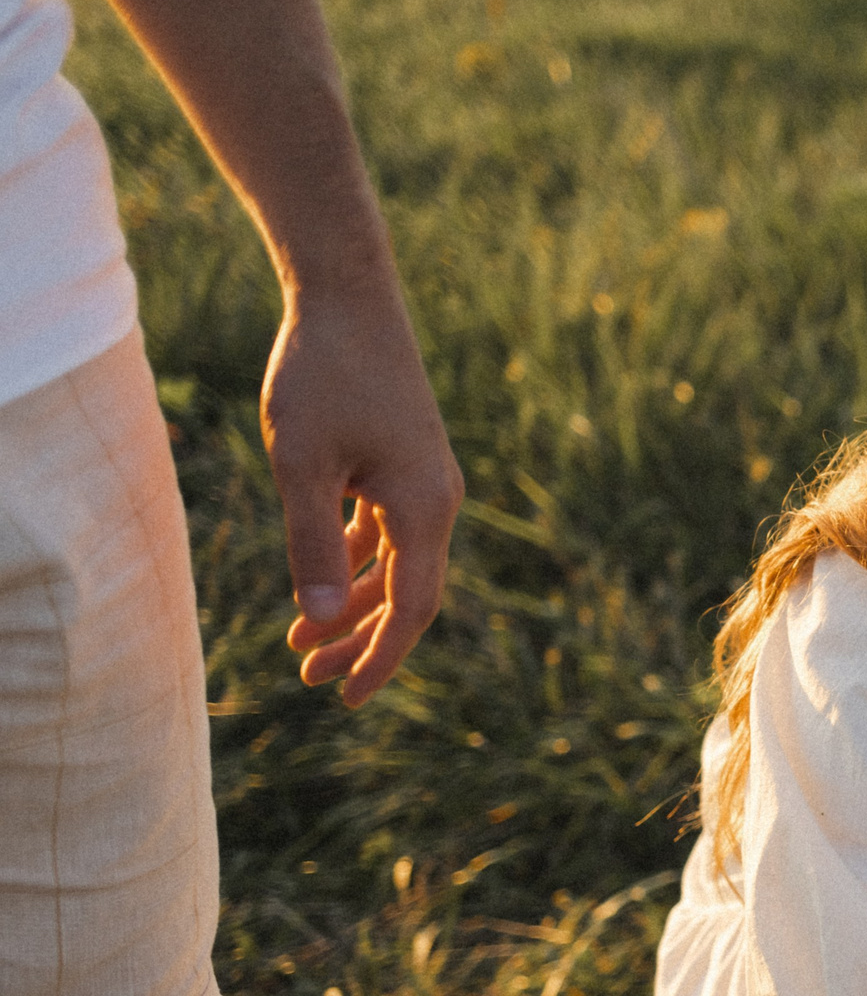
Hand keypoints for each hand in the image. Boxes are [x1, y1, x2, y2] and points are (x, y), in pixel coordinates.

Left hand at [261, 274, 461, 705]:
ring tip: (304, 637)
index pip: (412, 608)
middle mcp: (436, 502)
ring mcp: (423, 482)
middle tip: (311, 679)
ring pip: (395, 565)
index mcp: (423, 509)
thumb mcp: (302, 463)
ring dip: (353, 603)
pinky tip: (319, 578)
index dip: (381, 658)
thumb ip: (311, 541)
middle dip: (362, 640)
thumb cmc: (322, 375)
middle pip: (407, 595)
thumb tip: (318, 617)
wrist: (348, 297)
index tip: (345, 698)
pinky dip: (354, 561)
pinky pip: (386, 531)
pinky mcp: (404, 463)